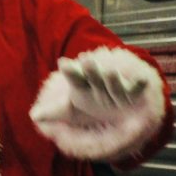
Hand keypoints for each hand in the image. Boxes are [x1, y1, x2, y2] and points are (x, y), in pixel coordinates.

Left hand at [33, 55, 147, 125]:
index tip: (62, 63)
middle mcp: (99, 83)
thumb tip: (33, 115)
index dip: (70, 72)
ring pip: (113, 82)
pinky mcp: (132, 94)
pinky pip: (136, 88)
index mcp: (83, 85)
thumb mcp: (72, 112)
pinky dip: (139, 85)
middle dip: (90, 69)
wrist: (116, 110)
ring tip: (110, 71)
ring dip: (112, 78)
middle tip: (84, 59)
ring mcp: (116, 88)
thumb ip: (54, 112)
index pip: (74, 78)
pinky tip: (142, 81)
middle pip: (93, 76)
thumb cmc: (91, 106)